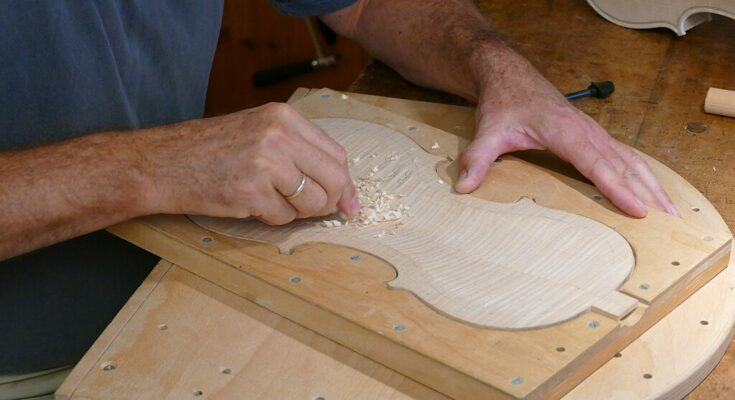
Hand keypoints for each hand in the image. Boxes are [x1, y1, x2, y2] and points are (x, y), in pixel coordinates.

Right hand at [146, 102, 358, 223]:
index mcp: (284, 117)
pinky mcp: (251, 191)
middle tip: (317, 210)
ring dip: (298, 212)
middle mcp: (279, 135)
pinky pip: (284, 217)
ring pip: (313, 202)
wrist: (162, 162)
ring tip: (271, 200)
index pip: (337, 154)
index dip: (345, 183)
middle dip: (331, 202)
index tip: (349, 202)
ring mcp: (266, 163)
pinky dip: (272, 218)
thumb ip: (299, 152)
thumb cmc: (210, 150)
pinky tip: (250, 203)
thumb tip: (343, 191)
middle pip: (334, 179)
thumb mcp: (258, 132)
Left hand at [455, 55, 678, 217]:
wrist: (509, 77)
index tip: (638, 209)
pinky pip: (625, 156)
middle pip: (625, 165)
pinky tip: (654, 190)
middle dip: (649, 193)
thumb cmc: (503, 103)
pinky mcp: (594, 136)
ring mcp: (594, 133)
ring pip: (631, 160)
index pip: (597, 165)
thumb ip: (476, 159)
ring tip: (672, 212)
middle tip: (669, 222)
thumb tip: (463, 186)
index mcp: (566, 133)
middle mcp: (587, 132)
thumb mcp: (487, 131)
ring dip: (653, 185)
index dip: (618, 188)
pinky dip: (643, 174)